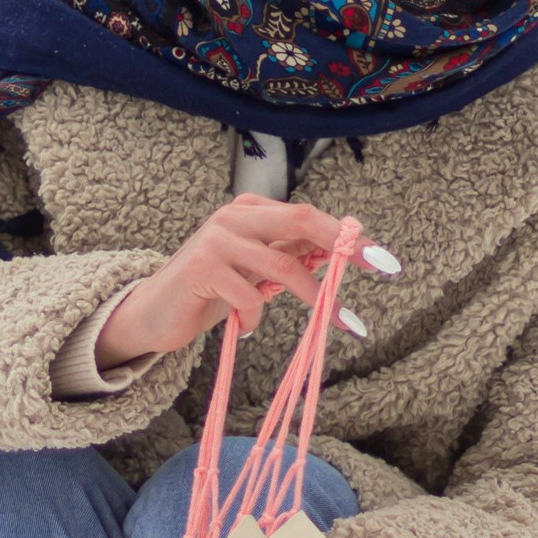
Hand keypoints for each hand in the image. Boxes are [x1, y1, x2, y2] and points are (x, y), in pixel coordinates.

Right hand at [95, 194, 400, 369]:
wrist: (153, 314)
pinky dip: (257, 318)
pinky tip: (246, 327)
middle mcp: (234, 216)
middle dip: (346, 246)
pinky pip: (250, 296)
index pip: (309, 216)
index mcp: (252, 210)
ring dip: (314, 296)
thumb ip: (291, 256)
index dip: (349, 235)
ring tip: (333, 322)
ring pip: (282, 264)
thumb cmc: (211, 293)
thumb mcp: (256, 272)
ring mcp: (216, 239)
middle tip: (380, 267)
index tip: (384, 260)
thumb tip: (345, 251)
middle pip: (302, 220)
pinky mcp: (200, 268)